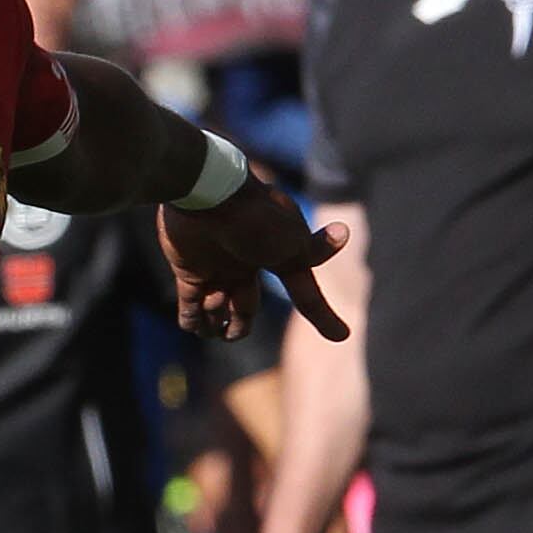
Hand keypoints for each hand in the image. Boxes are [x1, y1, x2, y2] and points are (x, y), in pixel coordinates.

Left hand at [160, 175, 351, 343]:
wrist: (210, 196)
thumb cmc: (257, 220)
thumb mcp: (293, 240)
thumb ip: (316, 250)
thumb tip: (344, 233)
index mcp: (278, 258)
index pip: (304, 293)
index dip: (323, 315)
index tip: (342, 336)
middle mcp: (248, 264)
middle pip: (247, 308)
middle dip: (240, 325)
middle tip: (231, 332)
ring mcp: (217, 267)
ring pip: (218, 311)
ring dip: (215, 323)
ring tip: (214, 315)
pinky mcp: (188, 270)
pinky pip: (189, 305)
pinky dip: (191, 321)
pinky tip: (193, 326)